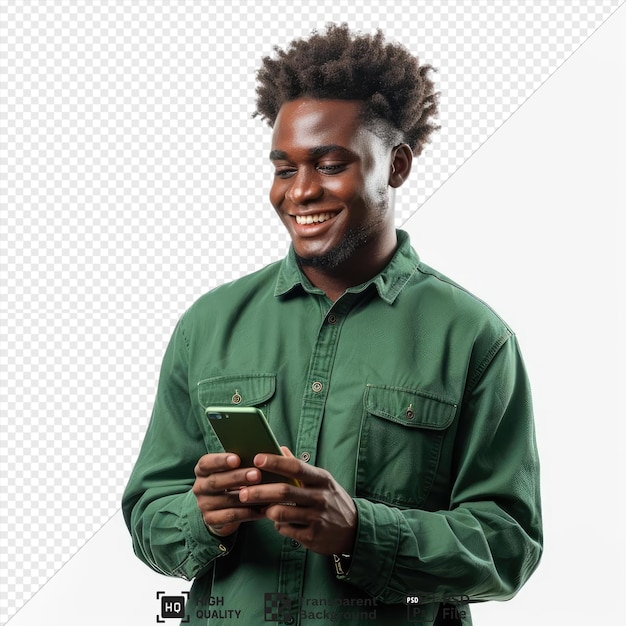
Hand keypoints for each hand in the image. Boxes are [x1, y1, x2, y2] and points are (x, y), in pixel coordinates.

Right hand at [192, 452, 264, 536]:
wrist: (221, 509)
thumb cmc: (231, 481)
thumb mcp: (231, 470)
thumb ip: (240, 463)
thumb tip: (260, 456)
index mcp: (202, 470)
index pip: (206, 463)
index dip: (220, 460)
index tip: (237, 459)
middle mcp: (200, 487)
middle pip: (216, 481)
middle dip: (238, 477)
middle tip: (257, 474)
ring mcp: (204, 505)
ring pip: (225, 500)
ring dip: (246, 496)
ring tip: (264, 492)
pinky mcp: (211, 520)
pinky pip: (231, 516)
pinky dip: (249, 512)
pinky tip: (263, 509)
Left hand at [238, 449, 356, 554]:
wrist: (354, 529)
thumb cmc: (331, 499)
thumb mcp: (321, 480)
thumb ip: (299, 466)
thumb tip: (280, 447)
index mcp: (321, 479)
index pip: (296, 467)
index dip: (275, 462)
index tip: (257, 458)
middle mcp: (320, 497)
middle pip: (284, 492)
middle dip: (260, 491)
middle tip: (242, 492)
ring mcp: (317, 518)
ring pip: (282, 513)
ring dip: (266, 510)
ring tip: (260, 507)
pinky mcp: (312, 537)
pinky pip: (286, 529)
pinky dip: (277, 525)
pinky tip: (277, 521)